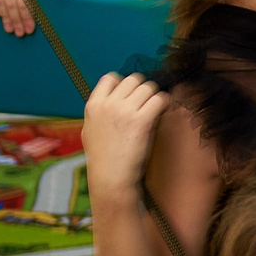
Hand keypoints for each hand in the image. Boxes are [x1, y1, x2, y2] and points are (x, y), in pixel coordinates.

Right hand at [82, 73, 169, 198]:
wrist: (111, 177)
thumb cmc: (102, 157)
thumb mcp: (90, 130)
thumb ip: (100, 111)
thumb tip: (114, 98)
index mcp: (93, 105)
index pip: (111, 77)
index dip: (123, 84)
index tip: (130, 96)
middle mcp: (108, 104)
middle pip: (134, 79)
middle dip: (142, 89)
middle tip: (146, 104)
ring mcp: (124, 111)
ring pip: (149, 87)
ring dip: (155, 96)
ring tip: (154, 110)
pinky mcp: (141, 120)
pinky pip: (160, 99)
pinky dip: (165, 103)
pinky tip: (162, 112)